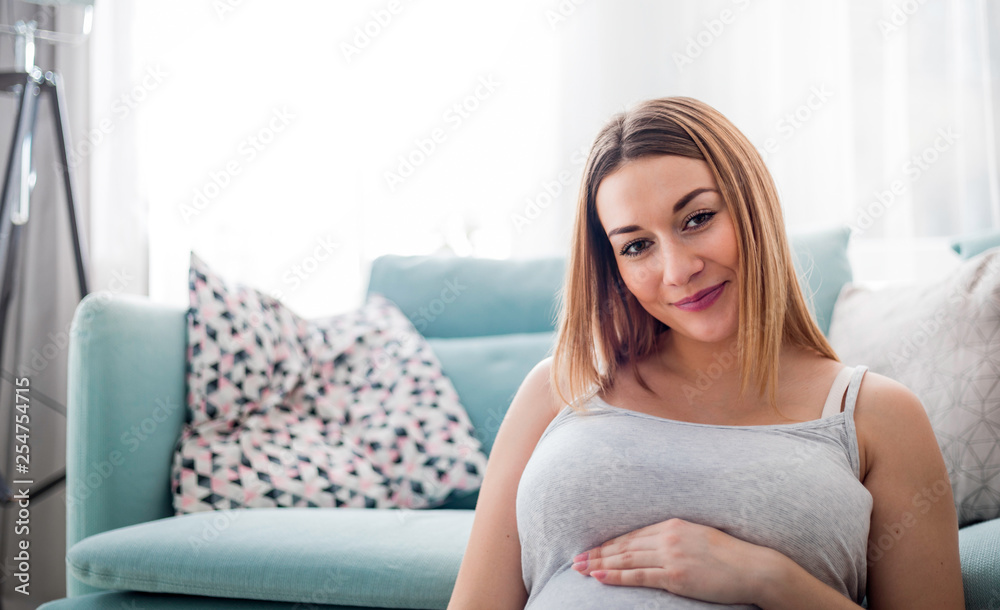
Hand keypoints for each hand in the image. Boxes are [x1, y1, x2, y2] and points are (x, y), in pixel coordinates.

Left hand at [571, 517, 779, 604]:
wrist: (753, 568)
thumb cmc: (730, 555)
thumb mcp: (699, 536)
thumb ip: (675, 537)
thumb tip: (656, 545)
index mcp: (673, 524)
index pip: (632, 535)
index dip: (609, 543)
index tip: (592, 548)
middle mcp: (668, 537)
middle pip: (624, 546)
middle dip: (598, 553)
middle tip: (576, 559)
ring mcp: (671, 556)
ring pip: (626, 560)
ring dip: (600, 564)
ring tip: (580, 568)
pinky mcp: (675, 576)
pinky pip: (639, 576)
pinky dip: (616, 576)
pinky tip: (599, 577)